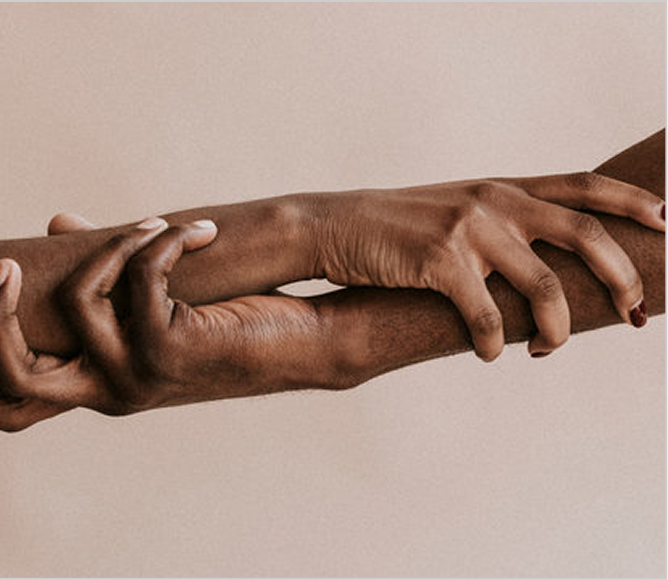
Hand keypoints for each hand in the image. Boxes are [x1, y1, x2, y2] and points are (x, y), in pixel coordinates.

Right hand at [0, 218, 332, 429]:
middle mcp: (110, 390)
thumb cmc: (227, 318)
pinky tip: (193, 235)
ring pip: (77, 301)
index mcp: (101, 384)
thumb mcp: (156, 300)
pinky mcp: (170, 348)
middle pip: (15, 373)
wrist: (302, 343)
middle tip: (0, 268)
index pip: (19, 409)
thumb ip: (105, 275)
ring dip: (113, 248)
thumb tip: (58, 225)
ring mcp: (138, 376)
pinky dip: (158, 244)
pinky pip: (136, 280)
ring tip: (156, 227)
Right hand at [314, 172, 663, 358]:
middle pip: (586, 235)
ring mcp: (468, 230)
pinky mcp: (438, 261)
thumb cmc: (397, 228)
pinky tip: (487, 353)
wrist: (335, 225)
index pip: (583, 187)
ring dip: (559, 330)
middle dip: (621, 277)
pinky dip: (493, 344)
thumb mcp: (455, 212)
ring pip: (545, 287)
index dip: (632, 203)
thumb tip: (543, 267)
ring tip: (548, 350)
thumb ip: (500, 225)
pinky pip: (486, 315)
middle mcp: (494, 202)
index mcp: (502, 189)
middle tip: (634, 313)